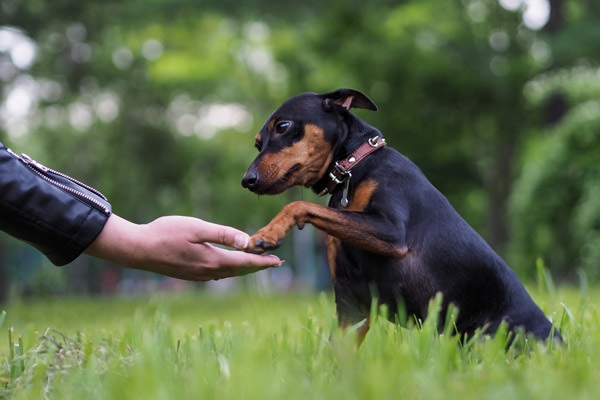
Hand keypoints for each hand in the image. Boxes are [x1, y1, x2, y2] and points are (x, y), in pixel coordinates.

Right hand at [86, 214, 282, 280]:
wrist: (138, 250)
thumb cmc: (165, 233)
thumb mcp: (197, 228)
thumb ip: (223, 234)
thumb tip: (247, 241)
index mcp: (213, 261)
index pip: (245, 262)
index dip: (262, 261)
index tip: (278, 261)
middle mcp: (208, 272)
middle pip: (240, 270)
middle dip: (258, 267)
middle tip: (275, 263)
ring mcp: (198, 276)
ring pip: (229, 273)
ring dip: (244, 268)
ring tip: (257, 263)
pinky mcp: (190, 275)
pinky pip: (218, 274)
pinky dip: (230, 269)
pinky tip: (230, 266)